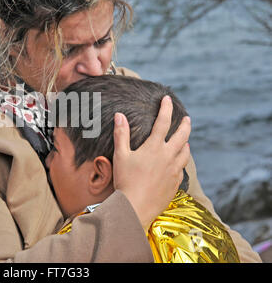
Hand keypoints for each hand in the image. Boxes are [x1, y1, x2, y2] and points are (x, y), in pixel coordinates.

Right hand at [112, 96, 190, 229]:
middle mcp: (168, 156)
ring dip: (186, 143)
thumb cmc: (125, 180)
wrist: (136, 206)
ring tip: (186, 140)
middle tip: (186, 118)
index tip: (167, 99)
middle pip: (182, 135)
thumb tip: (119, 115)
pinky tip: (179, 162)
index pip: (163, 122)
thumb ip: (121, 134)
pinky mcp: (175, 183)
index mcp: (154, 147)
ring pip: (185, 152)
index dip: (166, 108)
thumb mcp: (120, 155)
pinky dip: (182, 161)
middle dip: (185, 124)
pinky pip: (182, 168)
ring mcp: (174, 170)